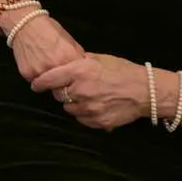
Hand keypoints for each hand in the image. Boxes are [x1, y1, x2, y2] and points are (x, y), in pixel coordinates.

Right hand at [4, 10, 85, 82]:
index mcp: (69, 58)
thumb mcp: (70, 41)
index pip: (78, 80)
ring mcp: (40, 71)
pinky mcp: (27, 73)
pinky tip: (34, 63)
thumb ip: (78, 57)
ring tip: (44, 65)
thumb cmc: (49, 30)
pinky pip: (34, 81)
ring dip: (48, 80)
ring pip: (48, 86)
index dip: (75, 80)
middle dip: (62, 83)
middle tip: (57, 73)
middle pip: (63, 87)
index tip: (72, 79)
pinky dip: (35, 75)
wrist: (25, 24)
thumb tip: (84, 71)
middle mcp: (55, 66)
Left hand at [31, 54, 147, 130]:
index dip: (39, 83)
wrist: (146, 90)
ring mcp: (90, 108)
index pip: (49, 79)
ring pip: (69, 108)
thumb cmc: (122, 70)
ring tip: (85, 97)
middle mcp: (81, 90)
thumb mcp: (98, 59)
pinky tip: (94, 106)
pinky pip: (82, 119)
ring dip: (72, 103)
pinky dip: (84, 114)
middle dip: (61, 91)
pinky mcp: (98, 121)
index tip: (35, 85)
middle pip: (58, 95)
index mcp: (79, 71)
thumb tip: (63, 64)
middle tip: (70, 88)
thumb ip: (78, 62)